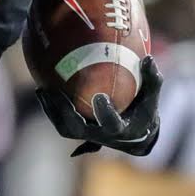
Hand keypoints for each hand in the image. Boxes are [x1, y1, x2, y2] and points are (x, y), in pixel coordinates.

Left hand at [35, 56, 162, 156]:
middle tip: (55, 92)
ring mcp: (86, 137)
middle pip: (77, 128)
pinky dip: (51, 108)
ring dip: (52, 110)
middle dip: (65, 111)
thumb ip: (152, 79)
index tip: (99, 97)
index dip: (105, 113)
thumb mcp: (151, 96)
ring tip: (42, 90)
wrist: (135, 135)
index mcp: (119, 130)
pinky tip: (43, 89)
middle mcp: (100, 137)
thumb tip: (148, 58)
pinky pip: (60, 122)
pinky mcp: (78, 133)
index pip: (111, 124)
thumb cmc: (145, 111)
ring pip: (64, 127)